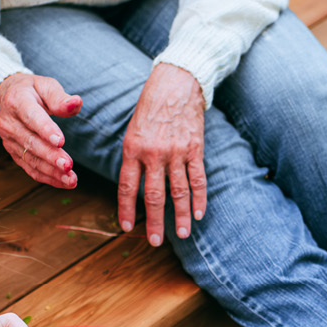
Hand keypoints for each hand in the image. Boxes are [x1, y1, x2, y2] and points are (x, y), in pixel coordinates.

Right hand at [0, 72, 81, 189]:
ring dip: (51, 171)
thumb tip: (76, 103)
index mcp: (17, 101)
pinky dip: (47, 177)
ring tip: (71, 179)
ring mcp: (9, 140)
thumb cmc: (30, 90)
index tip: (60, 141)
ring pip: (30, 158)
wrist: (3, 97)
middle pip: (30, 142)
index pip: (31, 117)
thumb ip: (59, 97)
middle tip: (68, 165)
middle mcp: (9, 123)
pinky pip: (29, 167)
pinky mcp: (13, 152)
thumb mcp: (44, 85)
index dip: (45, 130)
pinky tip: (63, 182)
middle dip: (50, 156)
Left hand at [119, 64, 206, 245]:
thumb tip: (133, 188)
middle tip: (154, 241)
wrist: (176, 84)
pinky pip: (198, 179)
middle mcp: (154, 153)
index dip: (126, 210)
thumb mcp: (132, 131)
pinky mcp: (195, 148)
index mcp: (132, 149)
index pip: (127, 187)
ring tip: (182, 234)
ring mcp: (176, 152)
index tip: (126, 228)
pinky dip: (200, 198)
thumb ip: (133, 159)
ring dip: (181, 216)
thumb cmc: (150, 109)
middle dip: (155, 221)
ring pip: (179, 191)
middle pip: (154, 195)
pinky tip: (200, 213)